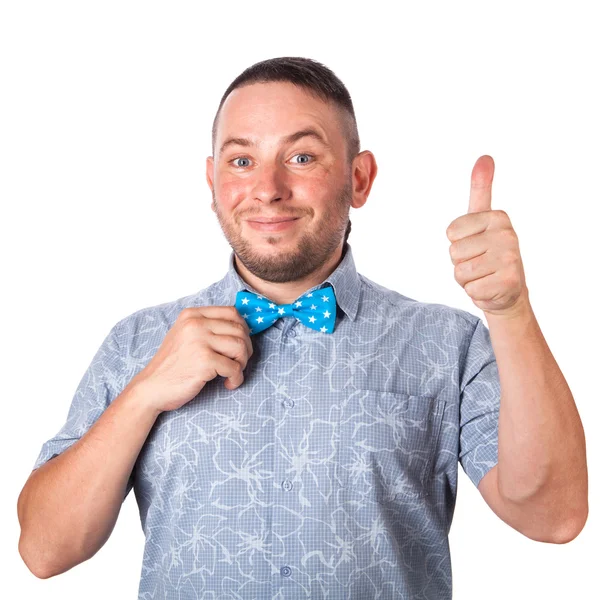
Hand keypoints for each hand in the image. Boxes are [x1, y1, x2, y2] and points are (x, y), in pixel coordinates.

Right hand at [131, 306, 253, 412]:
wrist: (151, 387)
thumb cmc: (172, 365)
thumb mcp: (185, 335)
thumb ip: (207, 327)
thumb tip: (242, 328)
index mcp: (192, 314)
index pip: (232, 312)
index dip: (243, 329)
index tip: (240, 344)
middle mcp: (196, 324)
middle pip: (239, 329)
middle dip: (245, 348)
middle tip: (238, 363)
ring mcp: (200, 341)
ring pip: (240, 347)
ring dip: (242, 363)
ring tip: (232, 373)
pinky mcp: (204, 361)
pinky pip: (235, 368)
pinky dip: (236, 378)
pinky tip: (228, 384)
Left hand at [446, 155, 529, 317]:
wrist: (509, 290)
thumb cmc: (490, 252)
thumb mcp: (482, 218)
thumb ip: (481, 188)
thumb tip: (485, 157)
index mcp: (498, 217)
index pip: (451, 233)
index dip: (457, 243)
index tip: (476, 244)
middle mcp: (507, 235)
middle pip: (454, 253)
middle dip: (461, 262)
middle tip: (481, 262)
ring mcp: (510, 259)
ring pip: (460, 272)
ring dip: (467, 278)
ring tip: (484, 274)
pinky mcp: (508, 282)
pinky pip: (470, 289)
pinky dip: (476, 292)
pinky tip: (490, 287)